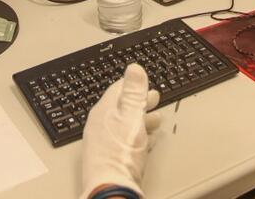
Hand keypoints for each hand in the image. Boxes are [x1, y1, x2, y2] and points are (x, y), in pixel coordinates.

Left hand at [80, 63, 161, 198]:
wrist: (111, 187)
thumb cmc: (121, 152)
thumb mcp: (131, 116)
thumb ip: (133, 92)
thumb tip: (134, 67)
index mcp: (103, 110)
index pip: (118, 88)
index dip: (134, 84)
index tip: (146, 83)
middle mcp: (99, 124)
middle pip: (121, 106)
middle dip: (139, 101)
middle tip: (154, 98)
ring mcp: (101, 141)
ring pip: (123, 123)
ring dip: (140, 118)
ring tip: (156, 119)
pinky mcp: (107, 157)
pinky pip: (122, 139)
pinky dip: (136, 134)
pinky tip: (145, 140)